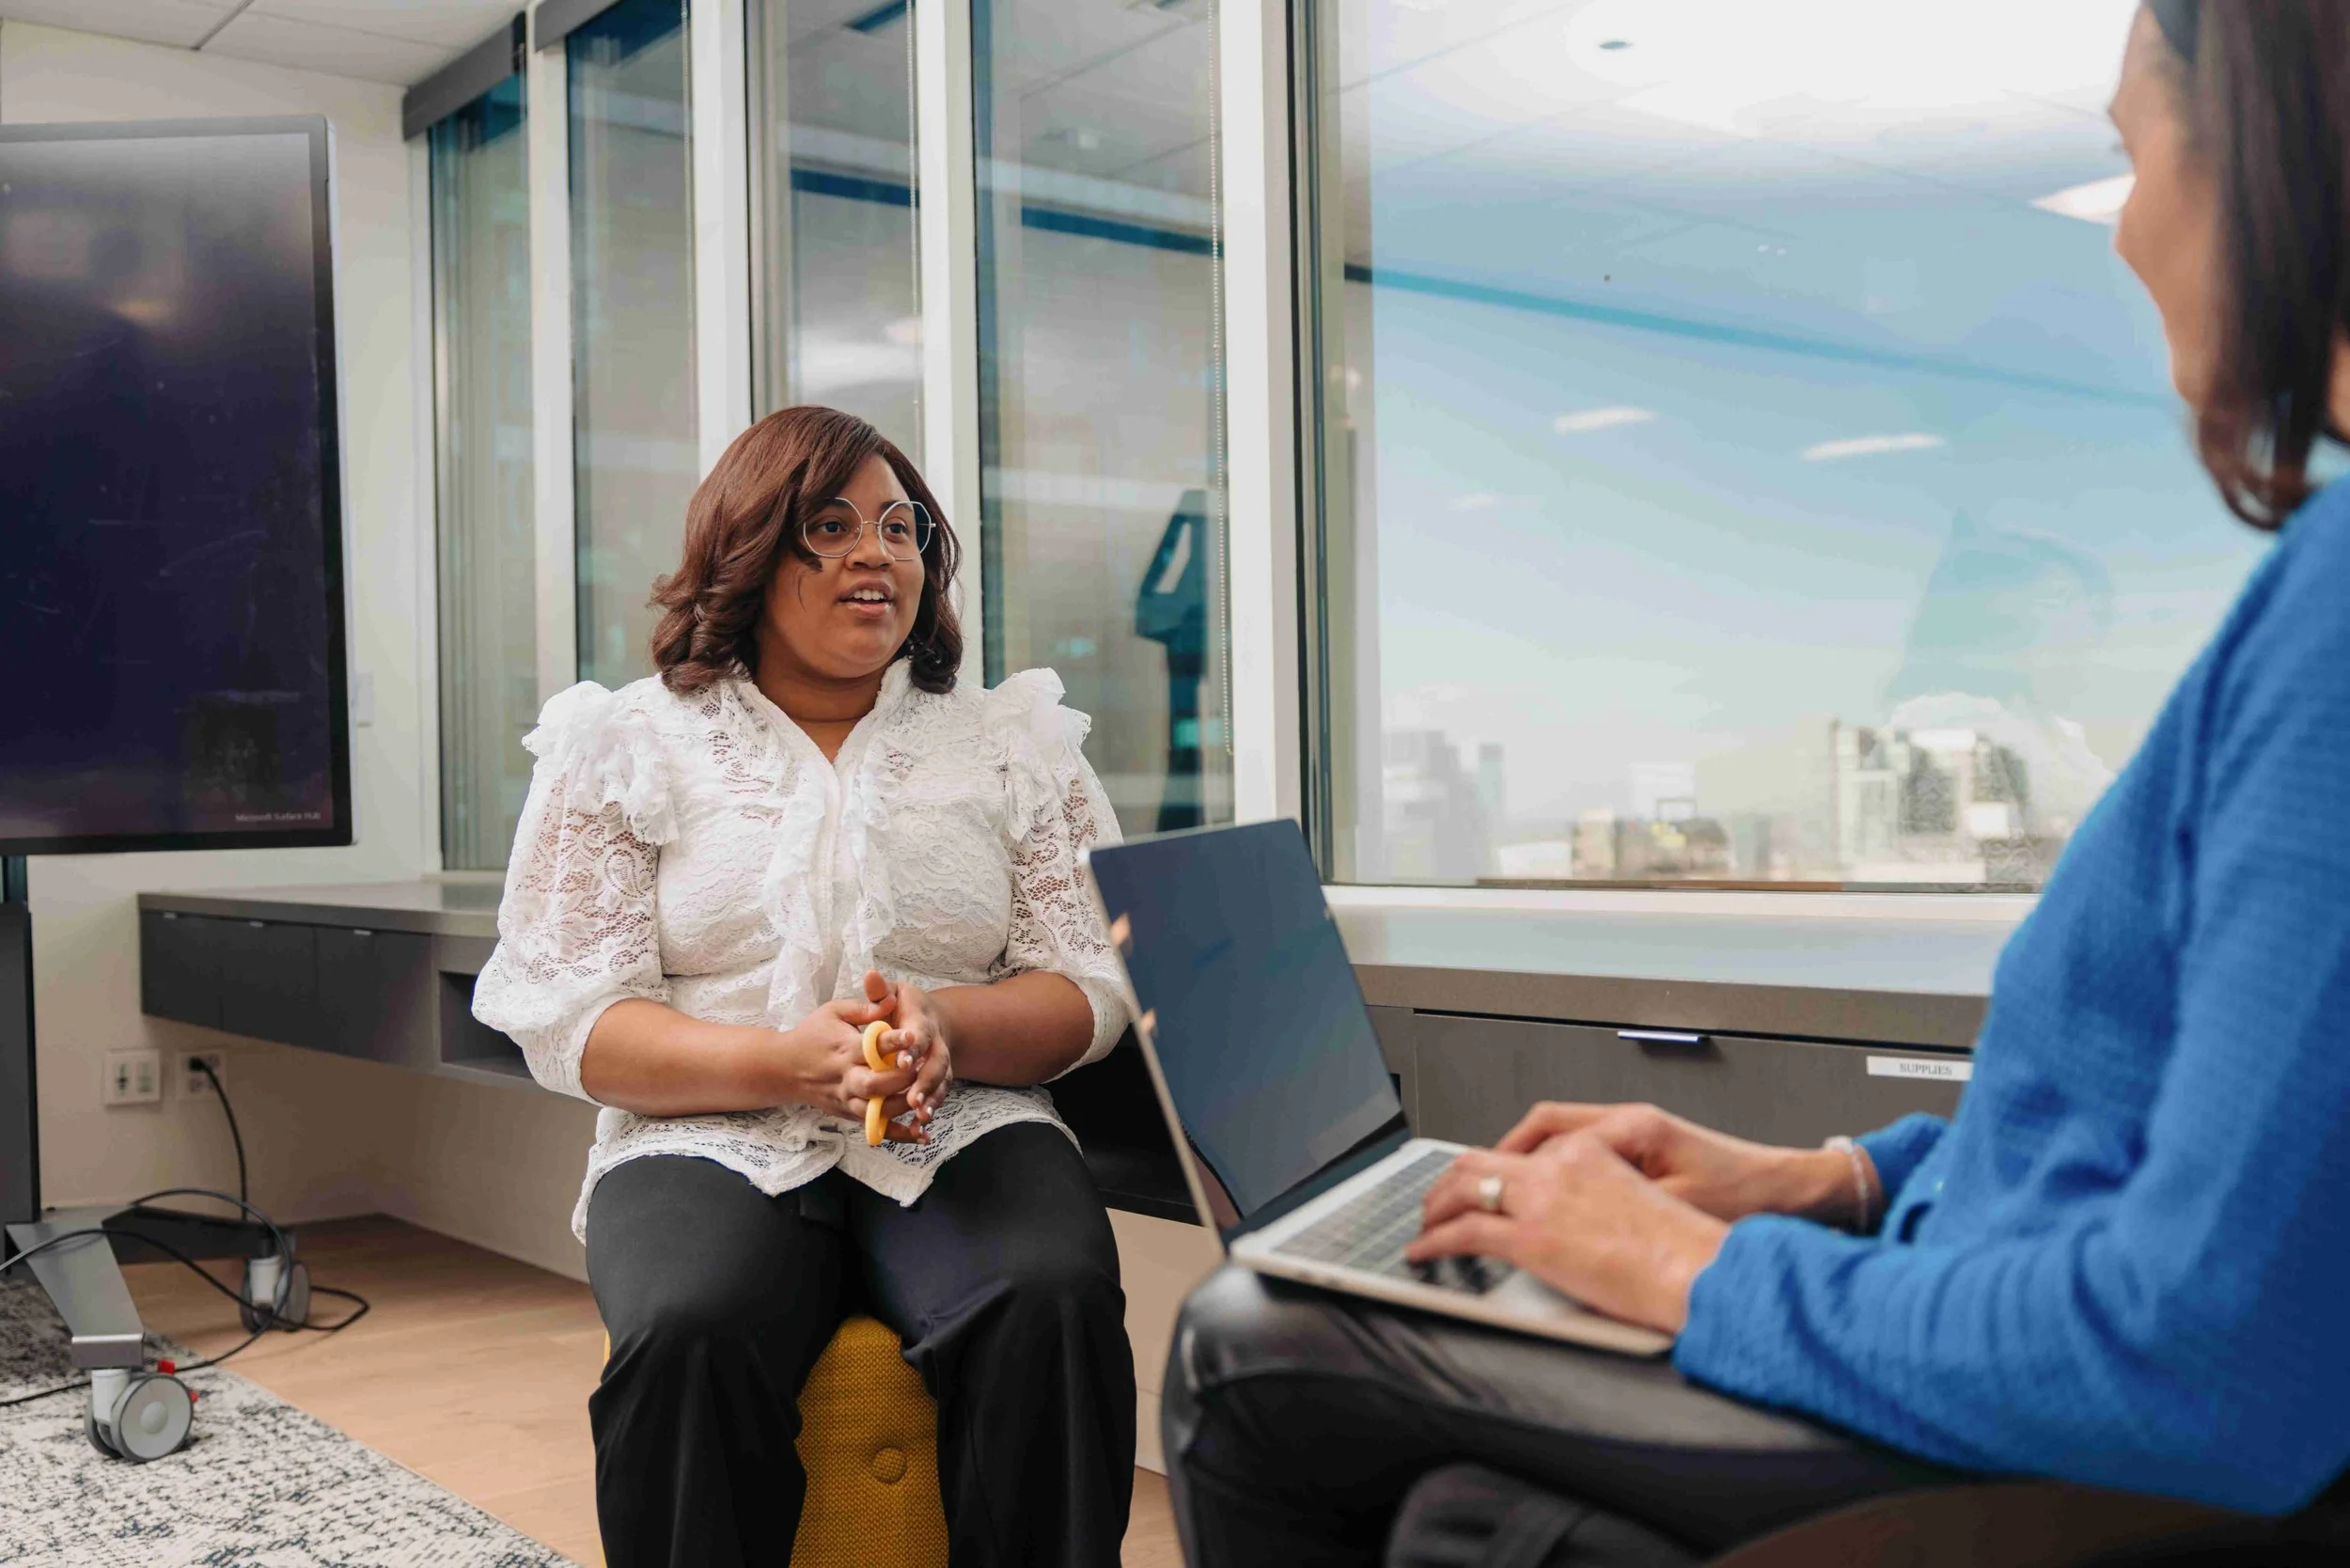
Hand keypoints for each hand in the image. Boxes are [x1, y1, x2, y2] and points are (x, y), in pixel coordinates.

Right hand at [777, 992, 926, 1142]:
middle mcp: (846, 1077)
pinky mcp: (848, 1113)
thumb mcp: (834, 1011)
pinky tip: (921, 1134)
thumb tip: (893, 998)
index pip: (871, 1047)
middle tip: (921, 1068)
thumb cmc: (813, 1034)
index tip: (913, 1035)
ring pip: (876, 1111)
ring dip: (903, 1106)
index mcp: (845, 1048)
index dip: (893, 1041)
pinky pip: (875, 1127)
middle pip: (874, 1085)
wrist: (784, 1068)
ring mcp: (846, 1098)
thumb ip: (864, 1007)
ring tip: (925, 1097)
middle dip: (900, 1079)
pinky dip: (898, 1134)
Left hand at [858, 970, 953, 1126]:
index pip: (921, 1034)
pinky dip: (929, 1113)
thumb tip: (870, 975)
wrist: (930, 1020)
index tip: (903, 1059)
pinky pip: (936, 1098)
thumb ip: (880, 990)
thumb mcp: (892, 993)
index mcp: (922, 1022)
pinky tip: (919, 1131)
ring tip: (919, 1117)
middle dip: (926, 1082)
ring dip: (930, 1101)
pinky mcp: (937, 1081)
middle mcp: (936, 1044)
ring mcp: (939, 1064)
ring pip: (940, 1084)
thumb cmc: (903, 1007)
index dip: (914, 1047)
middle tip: (912, 1099)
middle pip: (937, 1064)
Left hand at [1407, 1135, 1728, 1333]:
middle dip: (1452, 1180)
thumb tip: (1578, 1221)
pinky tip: (1424, 1251)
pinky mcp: (1531, 1238)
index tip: (1482, 1183)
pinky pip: (1463, 1232)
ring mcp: (1542, 1199)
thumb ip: (1601, 1197)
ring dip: (1437, 1205)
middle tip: (1438, 1201)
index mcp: (1590, 1149)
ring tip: (1425, 1223)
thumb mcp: (1641, 1200)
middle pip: (1482, 1158)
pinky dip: (1434, 1239)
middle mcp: (1560, 1164)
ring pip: (1464, 1186)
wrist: (1703, 1268)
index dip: (1494, 1169)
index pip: (1523, 1149)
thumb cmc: (1688, 1248)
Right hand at [1497, 1102, 1863, 1226]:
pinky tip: (1550, 1199)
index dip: (1509, 1163)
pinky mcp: (1646, 1152)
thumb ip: (1617, 1205)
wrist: (1794, 1193)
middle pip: (1544, 1126)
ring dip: (1528, 1162)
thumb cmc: (1746, 1198)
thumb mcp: (1674, 1207)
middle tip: (1469, 1188)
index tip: (1478, 1189)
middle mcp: (1629, 1122)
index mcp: (1632, 1128)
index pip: (1548, 1133)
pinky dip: (1556, 1171)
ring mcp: (1636, 1134)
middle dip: (1503, 1156)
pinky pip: (1583, 1153)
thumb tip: (1561, 1221)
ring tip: (1500, 1193)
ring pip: (1560, 1138)